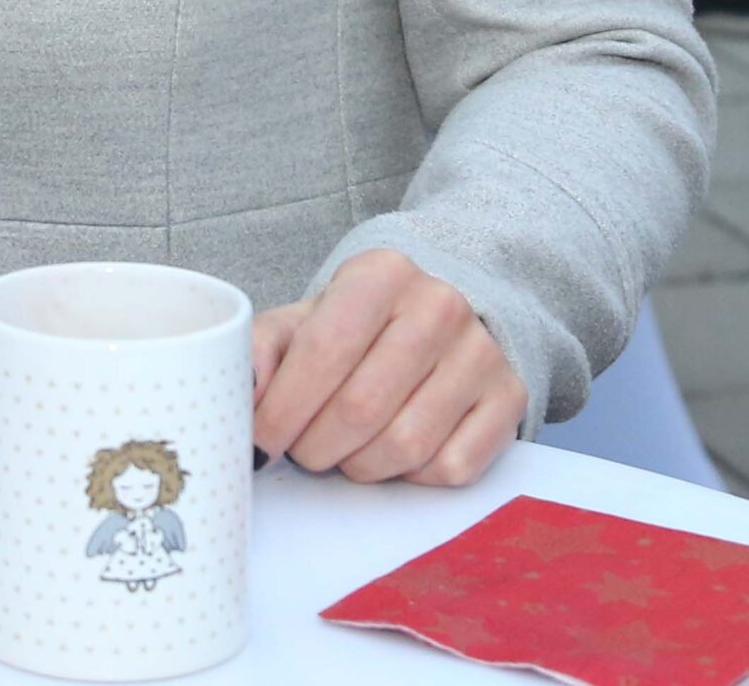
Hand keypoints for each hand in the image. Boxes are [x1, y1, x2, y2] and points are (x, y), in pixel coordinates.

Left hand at [252, 248, 525, 486]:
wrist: (441, 319)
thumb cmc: (358, 328)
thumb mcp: (304, 320)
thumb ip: (260, 350)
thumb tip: (239, 394)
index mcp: (380, 273)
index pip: (323, 352)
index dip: (283, 409)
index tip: (261, 441)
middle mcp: (438, 305)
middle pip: (362, 408)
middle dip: (316, 446)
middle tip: (301, 451)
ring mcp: (481, 353)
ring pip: (406, 446)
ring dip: (360, 466)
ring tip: (343, 452)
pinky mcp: (510, 399)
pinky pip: (451, 468)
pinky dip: (411, 477)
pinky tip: (393, 454)